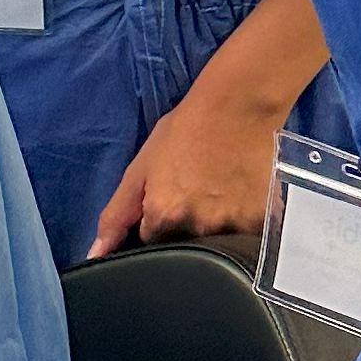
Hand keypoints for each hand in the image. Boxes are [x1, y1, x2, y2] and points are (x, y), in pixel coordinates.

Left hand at [89, 77, 283, 262]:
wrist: (238, 106)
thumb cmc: (184, 130)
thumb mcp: (141, 167)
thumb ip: (117, 215)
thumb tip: (96, 254)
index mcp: (163, 216)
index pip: (153, 243)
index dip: (158, 224)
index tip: (167, 201)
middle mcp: (198, 227)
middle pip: (187, 247)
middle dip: (187, 228)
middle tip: (196, 192)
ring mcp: (234, 226)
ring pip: (219, 243)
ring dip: (217, 225)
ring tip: (220, 191)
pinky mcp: (264, 221)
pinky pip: (250, 235)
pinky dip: (244, 219)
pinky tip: (241, 194)